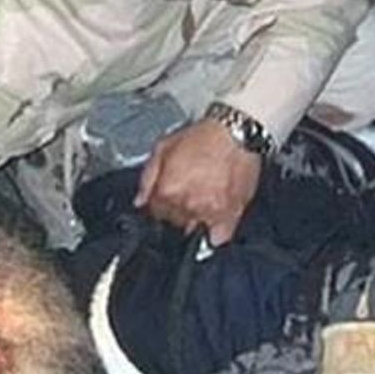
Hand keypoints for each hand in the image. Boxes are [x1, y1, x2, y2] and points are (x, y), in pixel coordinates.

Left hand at [134, 118, 261, 244]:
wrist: (235, 134)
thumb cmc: (202, 137)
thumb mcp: (163, 148)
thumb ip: (147, 178)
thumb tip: (139, 201)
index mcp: (167, 191)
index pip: (154, 214)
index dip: (159, 206)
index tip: (166, 199)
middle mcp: (187, 205)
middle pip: (174, 223)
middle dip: (176, 212)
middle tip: (186, 194)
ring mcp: (210, 213)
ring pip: (194, 230)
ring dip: (194, 220)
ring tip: (200, 201)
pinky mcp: (231, 215)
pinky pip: (219, 239)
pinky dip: (214, 235)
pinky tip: (213, 222)